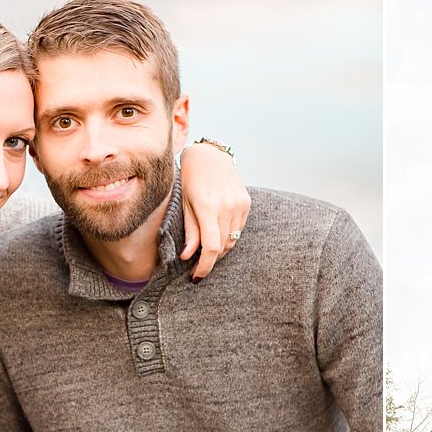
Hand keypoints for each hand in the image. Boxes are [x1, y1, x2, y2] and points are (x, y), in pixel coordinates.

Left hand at [180, 141, 250, 281]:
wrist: (210, 155)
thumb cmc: (191, 178)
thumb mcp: (185, 204)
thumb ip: (190, 231)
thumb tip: (187, 256)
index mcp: (208, 206)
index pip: (210, 247)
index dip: (204, 266)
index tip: (197, 276)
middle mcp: (227, 206)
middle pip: (222, 246)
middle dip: (210, 259)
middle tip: (198, 263)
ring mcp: (240, 204)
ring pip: (232, 240)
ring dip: (219, 248)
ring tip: (207, 247)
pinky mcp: (246, 203)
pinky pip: (238, 229)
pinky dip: (228, 235)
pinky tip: (218, 230)